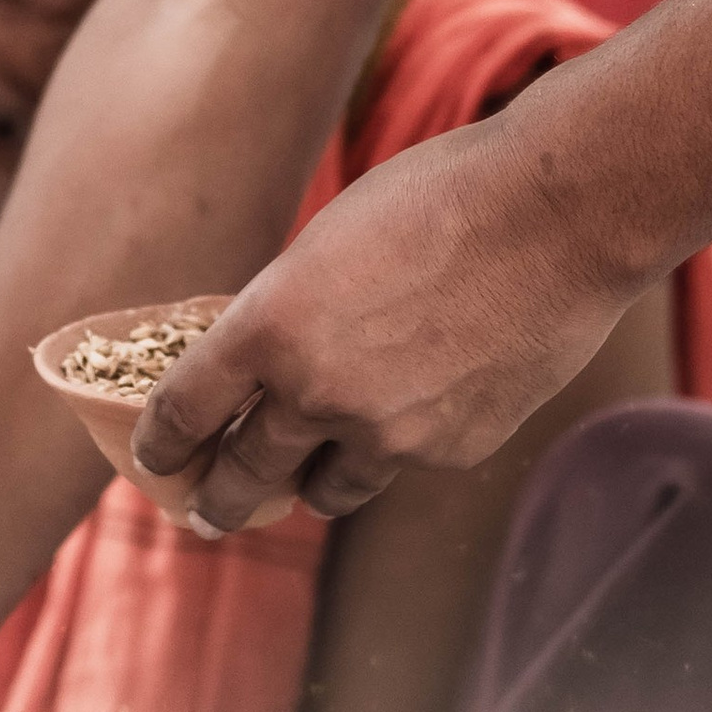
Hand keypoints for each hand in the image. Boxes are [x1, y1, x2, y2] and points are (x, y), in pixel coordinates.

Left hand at [134, 113, 630, 533]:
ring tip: (305, 482)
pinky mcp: (451, 450)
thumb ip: (289, 313)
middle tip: (208, 513)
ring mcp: (388, 432)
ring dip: (307, 485)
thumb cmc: (440, 198)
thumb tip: (268, 364)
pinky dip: (393, 450)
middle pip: (243, 475)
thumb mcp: (329, 243)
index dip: (160, 443)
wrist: (557, 216)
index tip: (154, 459)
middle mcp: (316, 393)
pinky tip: (415, 412)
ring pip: (325, 489)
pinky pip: (401, 465)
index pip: (185, 409)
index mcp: (269, 327)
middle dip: (219, 501)